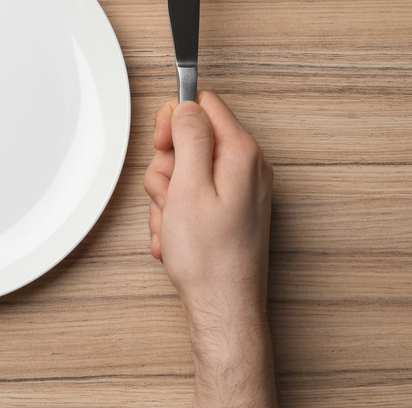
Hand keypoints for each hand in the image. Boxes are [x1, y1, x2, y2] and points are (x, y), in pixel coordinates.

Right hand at [144, 91, 275, 405]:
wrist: (223, 306)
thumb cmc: (209, 257)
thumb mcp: (188, 186)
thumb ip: (188, 137)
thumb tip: (185, 106)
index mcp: (242, 154)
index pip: (204, 105)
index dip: (175, 121)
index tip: (163, 145)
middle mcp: (248, 169)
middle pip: (192, 140)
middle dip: (168, 166)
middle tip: (169, 194)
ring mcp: (240, 192)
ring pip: (187, 171)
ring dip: (168, 196)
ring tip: (174, 222)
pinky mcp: (230, 212)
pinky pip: (193, 197)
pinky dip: (178, 214)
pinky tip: (178, 235)